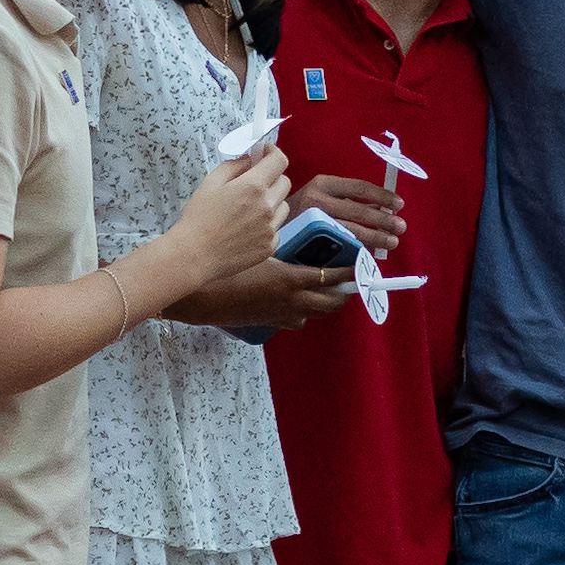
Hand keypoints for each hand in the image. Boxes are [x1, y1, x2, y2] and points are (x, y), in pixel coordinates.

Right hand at [162, 255, 359, 332]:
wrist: (202, 299)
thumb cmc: (227, 268)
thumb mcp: (260, 252)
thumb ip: (284, 247)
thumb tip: (303, 241)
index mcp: (291, 279)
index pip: (332, 278)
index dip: (350, 273)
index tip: (363, 267)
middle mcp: (292, 301)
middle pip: (332, 302)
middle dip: (345, 292)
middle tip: (350, 280)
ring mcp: (283, 315)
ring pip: (317, 313)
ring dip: (327, 303)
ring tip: (329, 289)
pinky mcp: (272, 323)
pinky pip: (298, 320)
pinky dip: (305, 311)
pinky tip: (299, 301)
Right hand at [170, 146, 290, 284]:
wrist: (194, 256)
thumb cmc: (198, 218)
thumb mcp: (210, 183)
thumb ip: (233, 166)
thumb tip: (250, 158)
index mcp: (253, 187)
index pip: (279, 161)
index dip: (273, 153)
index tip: (265, 153)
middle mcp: (268, 206)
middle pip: (285, 182)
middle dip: (272, 177)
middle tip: (254, 182)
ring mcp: (272, 227)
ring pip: (284, 205)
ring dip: (272, 201)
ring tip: (249, 209)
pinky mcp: (271, 245)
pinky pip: (277, 227)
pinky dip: (267, 224)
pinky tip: (247, 229)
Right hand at [290, 174, 405, 256]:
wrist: (265, 227)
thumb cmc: (301, 212)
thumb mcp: (320, 197)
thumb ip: (347, 201)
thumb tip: (384, 209)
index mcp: (323, 184)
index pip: (359, 187)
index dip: (382, 196)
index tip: (399, 204)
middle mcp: (316, 200)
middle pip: (358, 210)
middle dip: (384, 220)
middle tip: (400, 227)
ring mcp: (311, 222)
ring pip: (351, 231)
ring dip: (376, 238)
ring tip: (391, 242)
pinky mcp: (307, 242)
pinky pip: (338, 247)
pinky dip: (357, 251)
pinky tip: (369, 254)